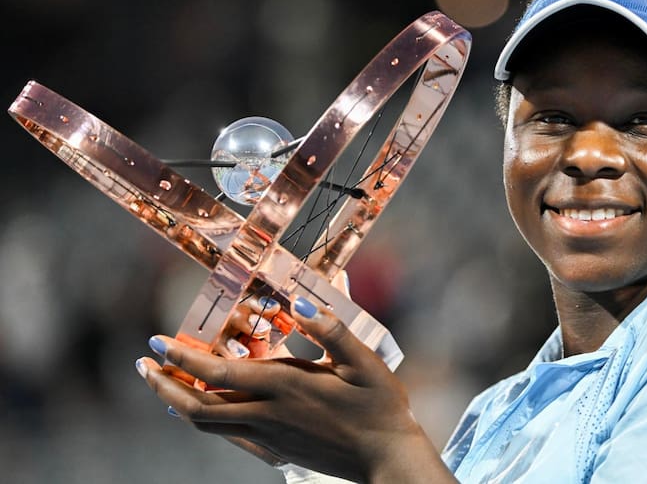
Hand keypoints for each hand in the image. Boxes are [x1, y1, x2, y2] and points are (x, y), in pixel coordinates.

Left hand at [135, 292, 455, 482]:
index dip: (182, 357)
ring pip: (208, 424)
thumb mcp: (364, 361)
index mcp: (285, 387)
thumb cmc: (379, 407)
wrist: (386, 458)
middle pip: (198, 405)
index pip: (218, 374)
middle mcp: (268, 414)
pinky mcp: (276, 450)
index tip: (156, 341)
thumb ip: (333, 330)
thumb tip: (302, 305)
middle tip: (143, 365)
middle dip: (164, 385)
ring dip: (178, 402)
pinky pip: (228, 435)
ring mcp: (269, 436)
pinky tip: (203, 408)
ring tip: (163, 383)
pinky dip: (205, 419)